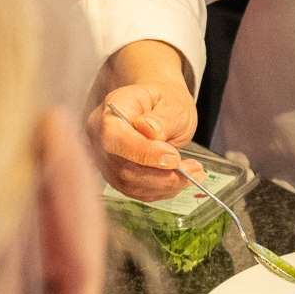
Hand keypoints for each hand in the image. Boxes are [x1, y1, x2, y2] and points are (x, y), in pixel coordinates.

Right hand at [92, 43, 198, 200]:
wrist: (159, 108)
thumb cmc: (164, 101)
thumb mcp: (172, 102)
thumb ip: (162, 118)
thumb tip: (151, 131)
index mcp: (110, 111)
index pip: (115, 137)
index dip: (142, 152)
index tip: (174, 158)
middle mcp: (100, 138)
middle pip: (122, 167)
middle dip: (161, 174)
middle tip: (193, 169)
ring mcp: (106, 161)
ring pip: (132, 184)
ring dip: (166, 184)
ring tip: (194, 172)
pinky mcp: (117, 178)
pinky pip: (138, 192)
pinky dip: (163, 190)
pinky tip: (182, 179)